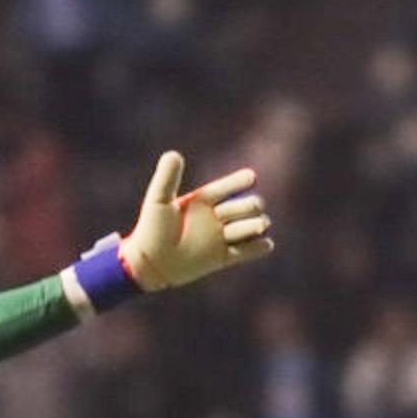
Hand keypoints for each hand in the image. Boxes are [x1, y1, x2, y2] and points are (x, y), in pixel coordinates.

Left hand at [116, 151, 275, 291]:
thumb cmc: (151, 230)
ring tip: (260, 226)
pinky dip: (258, 249)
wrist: (149, 263)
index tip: (251, 177)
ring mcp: (219, 238)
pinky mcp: (221, 258)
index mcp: (203, 200)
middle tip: (254, 207)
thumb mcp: (158, 200)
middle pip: (243, 207)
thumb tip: (174, 154)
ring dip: (256, 226)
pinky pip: (245, 252)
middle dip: (250, 206)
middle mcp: (215, 217)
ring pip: (248, 228)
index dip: (239, 181)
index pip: (227, 187)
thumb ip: (167, 178)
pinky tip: (266, 245)